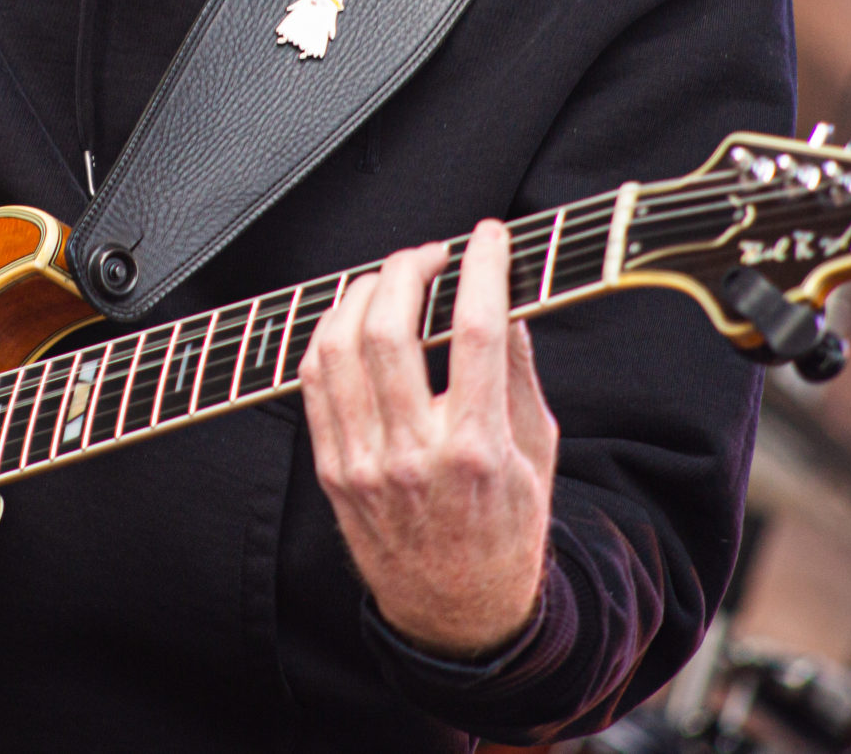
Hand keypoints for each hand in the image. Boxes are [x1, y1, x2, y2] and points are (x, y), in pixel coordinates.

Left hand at [299, 219, 557, 659]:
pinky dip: (329, 335)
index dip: (481, 268)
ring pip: (339, 347)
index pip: (475, 331)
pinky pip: (314, 382)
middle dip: (409, 268)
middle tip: (430, 253)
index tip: (487, 237)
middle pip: (390, 328)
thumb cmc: (505, 529)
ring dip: (362, 293)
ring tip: (389, 279)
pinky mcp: (332, 470)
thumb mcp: (536, 453)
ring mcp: (365, 464)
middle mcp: (413, 453)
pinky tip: (352, 319)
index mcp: (476, 448)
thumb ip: (518, 373)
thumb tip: (506, 300)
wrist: (459, 614)